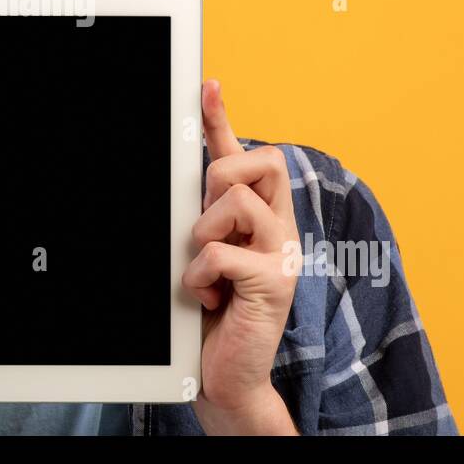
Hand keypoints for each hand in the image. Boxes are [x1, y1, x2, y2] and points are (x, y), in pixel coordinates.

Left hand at [184, 79, 300, 434]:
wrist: (227, 376)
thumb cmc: (212, 315)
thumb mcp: (202, 253)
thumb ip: (200, 217)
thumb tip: (183, 176)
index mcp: (260, 217)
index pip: (244, 155)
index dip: (222, 119)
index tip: (206, 86)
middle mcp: (279, 227)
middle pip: (257, 161)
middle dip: (219, 180)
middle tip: (208, 227)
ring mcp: (281, 253)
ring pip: (236, 200)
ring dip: (205, 233)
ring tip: (206, 268)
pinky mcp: (273, 283)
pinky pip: (220, 253)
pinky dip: (200, 276)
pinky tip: (209, 297)